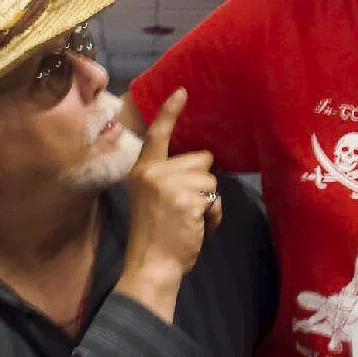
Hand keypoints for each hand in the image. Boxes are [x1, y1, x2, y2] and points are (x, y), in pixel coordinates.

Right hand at [117, 88, 216, 319]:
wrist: (151, 265)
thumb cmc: (155, 235)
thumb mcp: (151, 198)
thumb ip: (167, 177)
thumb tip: (202, 162)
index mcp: (142, 171)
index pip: (157, 135)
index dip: (170, 112)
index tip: (183, 91)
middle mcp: (152, 173)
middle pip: (201, 159)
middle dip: (201, 182)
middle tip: (183, 209)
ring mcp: (169, 185)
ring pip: (211, 178)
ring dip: (208, 201)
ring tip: (189, 220)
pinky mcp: (187, 199)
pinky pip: (215, 198)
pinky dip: (213, 215)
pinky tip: (197, 228)